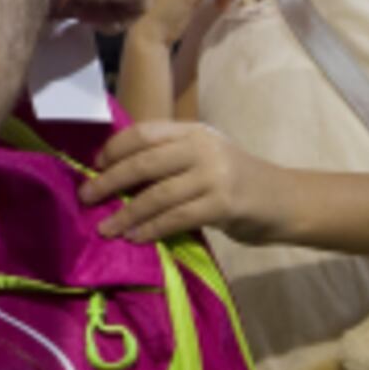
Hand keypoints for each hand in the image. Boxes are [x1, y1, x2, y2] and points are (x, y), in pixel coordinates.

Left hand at [79, 119, 292, 244]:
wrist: (283, 200)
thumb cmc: (234, 180)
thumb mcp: (203, 156)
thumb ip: (169, 158)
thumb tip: (115, 174)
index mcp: (192, 131)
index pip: (143, 132)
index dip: (114, 149)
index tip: (94, 166)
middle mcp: (202, 147)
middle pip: (144, 162)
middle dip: (110, 181)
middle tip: (85, 197)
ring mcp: (214, 175)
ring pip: (157, 194)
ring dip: (126, 213)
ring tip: (105, 228)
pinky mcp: (223, 204)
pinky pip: (177, 218)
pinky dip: (152, 229)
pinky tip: (135, 238)